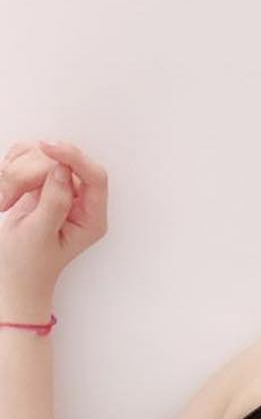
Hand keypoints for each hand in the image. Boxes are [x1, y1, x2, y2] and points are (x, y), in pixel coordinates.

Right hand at [0, 139, 107, 302]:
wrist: (14, 270)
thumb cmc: (29, 263)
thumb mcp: (40, 235)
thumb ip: (55, 202)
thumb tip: (62, 170)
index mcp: (91, 218)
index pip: (95, 176)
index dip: (73, 157)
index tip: (46, 148)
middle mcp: (81, 201)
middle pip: (63, 161)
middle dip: (31, 172)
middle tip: (10, 197)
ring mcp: (62, 189)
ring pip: (41, 156)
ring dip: (16, 174)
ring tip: (6, 200)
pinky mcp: (43, 181)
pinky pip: (27, 157)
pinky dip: (11, 169)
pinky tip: (7, 192)